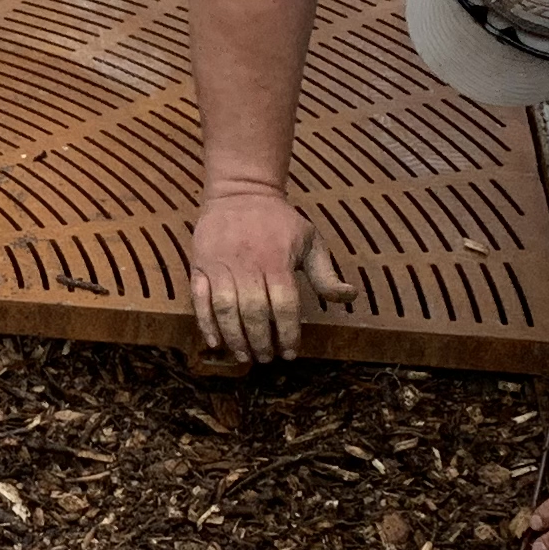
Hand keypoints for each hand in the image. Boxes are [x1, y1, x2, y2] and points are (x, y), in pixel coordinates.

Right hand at [188, 186, 345, 362]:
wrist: (240, 191)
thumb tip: (350, 297)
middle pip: (253, 312)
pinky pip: (199, 299)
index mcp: (278, 261)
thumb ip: (326, 274)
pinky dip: (205, 323)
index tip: (290, 353)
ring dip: (235, 338)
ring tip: (244, 356)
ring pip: (225, 310)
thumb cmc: (279, 220)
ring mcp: (221, 266)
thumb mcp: (310, 240)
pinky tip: (214, 342)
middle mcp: (248, 265)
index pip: (284, 306)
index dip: (287, 334)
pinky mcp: (200, 265)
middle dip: (261, 341)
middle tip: (266, 358)